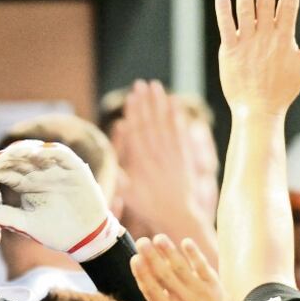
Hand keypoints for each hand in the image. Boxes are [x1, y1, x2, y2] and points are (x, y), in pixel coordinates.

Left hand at [0, 140, 124, 261]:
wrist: (84, 238)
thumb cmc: (54, 230)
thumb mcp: (25, 223)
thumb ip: (3, 215)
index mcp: (25, 184)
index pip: (6, 172)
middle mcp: (38, 173)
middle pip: (18, 159)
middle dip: (4, 159)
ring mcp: (55, 169)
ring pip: (37, 152)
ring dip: (23, 150)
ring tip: (9, 154)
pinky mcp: (74, 168)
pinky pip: (61, 155)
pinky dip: (50, 152)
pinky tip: (37, 153)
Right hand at [115, 80, 214, 242]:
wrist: (177, 216)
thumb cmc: (148, 207)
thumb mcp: (128, 193)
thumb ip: (121, 171)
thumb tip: (116, 152)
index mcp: (142, 164)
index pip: (137, 132)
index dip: (135, 113)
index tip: (131, 97)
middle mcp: (158, 156)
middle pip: (151, 123)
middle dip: (146, 102)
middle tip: (141, 84)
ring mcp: (172, 155)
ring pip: (165, 124)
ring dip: (160, 104)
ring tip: (155, 86)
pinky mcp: (184, 157)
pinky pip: (180, 133)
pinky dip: (177, 117)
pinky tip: (174, 103)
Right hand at [129, 234, 238, 300]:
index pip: (153, 292)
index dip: (143, 275)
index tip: (134, 259)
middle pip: (166, 277)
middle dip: (153, 259)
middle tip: (141, 242)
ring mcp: (200, 292)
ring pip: (182, 269)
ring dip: (170, 252)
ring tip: (158, 238)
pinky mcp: (213, 284)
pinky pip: (203, 267)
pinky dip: (195, 255)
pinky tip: (185, 242)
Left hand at [216, 0, 299, 116]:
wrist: (258, 111)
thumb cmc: (282, 91)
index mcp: (285, 38)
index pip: (289, 4)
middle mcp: (266, 37)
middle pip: (266, 1)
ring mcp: (247, 43)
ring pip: (246, 10)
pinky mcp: (229, 52)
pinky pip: (226, 27)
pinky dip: (223, 11)